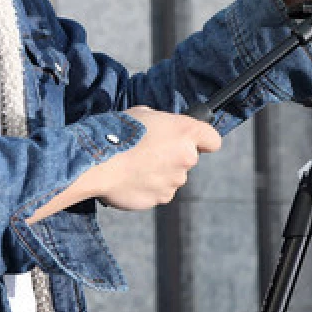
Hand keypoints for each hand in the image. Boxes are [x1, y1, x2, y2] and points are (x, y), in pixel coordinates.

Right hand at [26, 107, 220, 222]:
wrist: (98, 162)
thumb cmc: (118, 132)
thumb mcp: (143, 113)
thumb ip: (162, 123)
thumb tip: (163, 130)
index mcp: (185, 132)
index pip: (212, 139)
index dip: (202, 139)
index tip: (191, 140)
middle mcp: (186, 157)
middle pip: (188, 158)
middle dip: (173, 155)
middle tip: (149, 150)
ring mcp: (175, 181)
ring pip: (173, 176)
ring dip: (160, 172)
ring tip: (134, 164)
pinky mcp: (162, 198)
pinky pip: (160, 191)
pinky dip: (150, 186)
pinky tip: (131, 178)